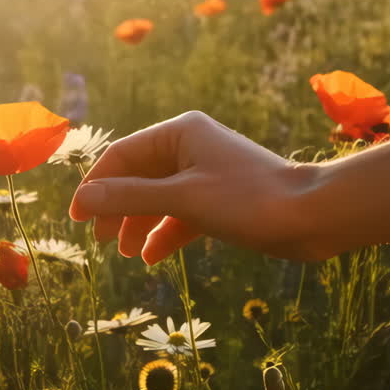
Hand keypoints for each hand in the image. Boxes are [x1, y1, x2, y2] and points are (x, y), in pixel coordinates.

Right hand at [68, 111, 327, 263]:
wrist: (313, 216)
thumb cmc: (248, 200)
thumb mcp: (182, 199)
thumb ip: (128, 198)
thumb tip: (82, 199)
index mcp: (180, 132)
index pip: (121, 156)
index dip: (95, 186)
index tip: (76, 219)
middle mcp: (191, 146)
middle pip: (137, 177)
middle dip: (117, 209)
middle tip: (100, 240)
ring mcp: (206, 173)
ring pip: (158, 198)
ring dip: (139, 224)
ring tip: (126, 254)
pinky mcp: (221, 198)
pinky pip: (181, 213)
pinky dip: (165, 233)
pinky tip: (152, 257)